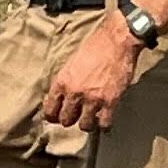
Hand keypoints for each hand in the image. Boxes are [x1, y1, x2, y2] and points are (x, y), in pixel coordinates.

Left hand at [39, 15, 141, 129]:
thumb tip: (62, 97)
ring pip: (84, 125)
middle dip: (71, 119)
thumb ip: (66, 81)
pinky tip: (105, 119)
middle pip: (66, 120)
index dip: (54, 116)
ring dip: (88, 123)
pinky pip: (104, 124)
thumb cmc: (95, 47)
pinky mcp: (110, 102)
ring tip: (92, 118)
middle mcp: (74, 93)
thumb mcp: (72, 63)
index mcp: (62, 82)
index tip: (58, 116)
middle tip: (78, 115)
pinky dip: (105, 124)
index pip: (50, 110)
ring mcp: (93, 99)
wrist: (116, 41)